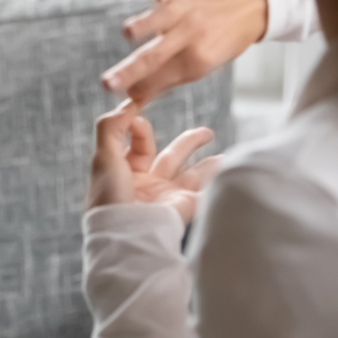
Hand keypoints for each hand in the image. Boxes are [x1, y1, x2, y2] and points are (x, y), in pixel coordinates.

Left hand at [88, 100, 221, 222]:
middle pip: (172, 157)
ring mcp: (167, 195)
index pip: (139, 145)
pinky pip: (207, 190)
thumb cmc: (109, 196)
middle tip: (206, 133)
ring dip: (210, 164)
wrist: (124, 231)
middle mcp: (147, 184)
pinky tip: (233, 169)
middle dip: (189, 142)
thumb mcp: (103, 156)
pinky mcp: (184, 205)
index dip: (141, 129)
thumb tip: (128, 105)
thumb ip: (111, 127)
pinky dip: (220, 179)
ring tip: (225, 156)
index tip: (140, 118)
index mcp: (125, 173)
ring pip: (194, 174)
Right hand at [101, 0, 267, 102]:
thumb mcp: (205, 65)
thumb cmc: (225, 37)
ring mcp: (184, 7)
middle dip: (129, 71)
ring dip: (142, 25)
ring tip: (129, 33)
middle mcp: (191, 33)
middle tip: (107, 83)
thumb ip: (169, 80)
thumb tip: (136, 97)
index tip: (117, 94)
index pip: (160, 77)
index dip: (137, 87)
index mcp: (198, 58)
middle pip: (153, 56)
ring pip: (157, 18)